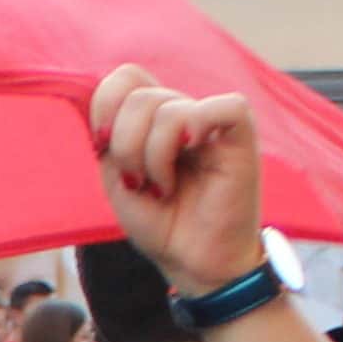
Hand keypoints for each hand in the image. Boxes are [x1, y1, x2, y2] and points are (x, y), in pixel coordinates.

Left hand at [86, 63, 268, 297]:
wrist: (193, 264)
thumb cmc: (162, 224)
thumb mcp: (117, 176)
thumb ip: (109, 134)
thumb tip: (102, 97)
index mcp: (153, 119)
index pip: (126, 77)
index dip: (104, 105)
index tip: (100, 148)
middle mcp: (183, 113)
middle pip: (139, 95)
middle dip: (125, 145)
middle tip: (138, 183)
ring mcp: (212, 122)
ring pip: (168, 108)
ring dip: (153, 157)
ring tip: (164, 188)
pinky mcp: (242, 135)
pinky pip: (222, 107)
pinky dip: (195, 129)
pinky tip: (191, 153)